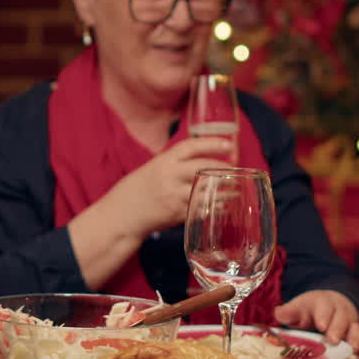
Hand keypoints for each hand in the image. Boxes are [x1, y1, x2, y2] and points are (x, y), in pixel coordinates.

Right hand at [100, 137, 235, 234]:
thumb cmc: (137, 191)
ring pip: (207, 190)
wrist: (121, 215)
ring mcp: (173, 195)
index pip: (191, 146)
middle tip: (236, 171)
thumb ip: (174, 165)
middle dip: (224, 168)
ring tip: (237, 191)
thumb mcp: (153, 170)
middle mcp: (169, 176)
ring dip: (226, 191)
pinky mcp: (177, 214)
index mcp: (163, 161)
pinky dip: (216, 208)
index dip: (212, 143)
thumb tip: (202, 163)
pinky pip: (201, 209)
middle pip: (204, 167)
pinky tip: (224, 208)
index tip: (230, 145)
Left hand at [273, 289, 358, 356]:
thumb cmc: (310, 309)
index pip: (324, 308)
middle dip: (338, 330)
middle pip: (341, 319)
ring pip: (354, 327)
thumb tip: (278, 313)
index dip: (323, 316)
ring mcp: (349, 321)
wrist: (329, 303)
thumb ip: (289, 312)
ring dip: (354, 338)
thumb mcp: (299, 307)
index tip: (321, 325)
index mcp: (322, 303)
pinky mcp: (355, 332)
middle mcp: (339, 310)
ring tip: (353, 349)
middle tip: (334, 341)